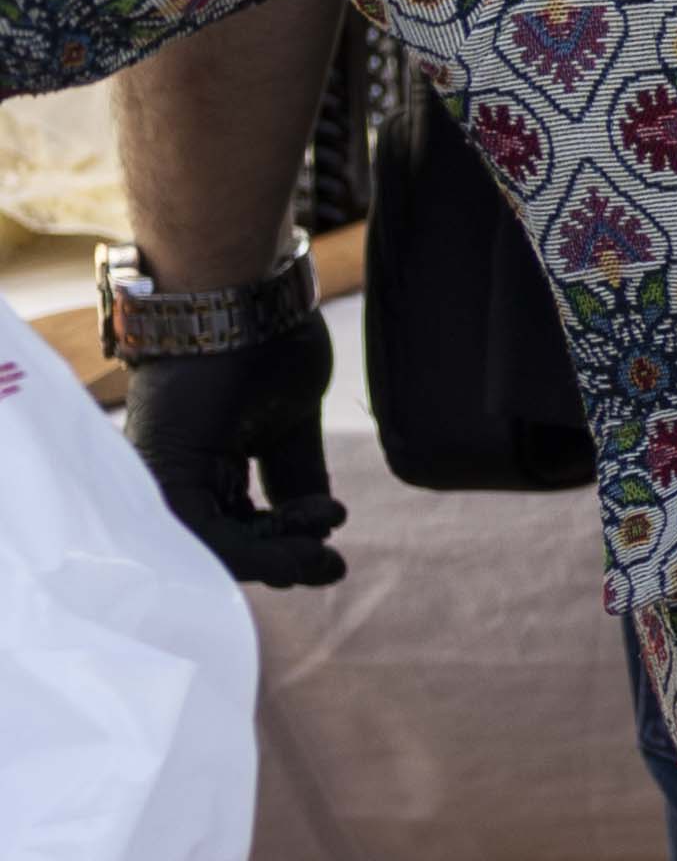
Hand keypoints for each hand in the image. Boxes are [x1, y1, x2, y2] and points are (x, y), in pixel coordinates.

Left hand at [123, 282, 341, 588]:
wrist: (231, 293)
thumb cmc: (262, 342)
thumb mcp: (291, 421)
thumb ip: (294, 475)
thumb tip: (315, 521)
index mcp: (202, 461)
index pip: (238, 525)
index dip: (283, 548)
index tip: (328, 553)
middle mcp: (176, 472)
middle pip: (227, 541)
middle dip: (283, 561)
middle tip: (330, 568)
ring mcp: (163, 472)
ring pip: (212, 545)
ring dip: (274, 559)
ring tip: (321, 556)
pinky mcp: (162, 472)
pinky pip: (198, 533)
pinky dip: (252, 550)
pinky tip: (305, 539)